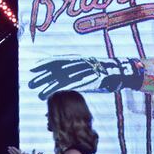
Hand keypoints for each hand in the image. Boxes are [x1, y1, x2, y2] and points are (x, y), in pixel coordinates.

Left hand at [28, 57, 143, 99]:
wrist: (122, 72)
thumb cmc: (108, 74)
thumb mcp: (93, 71)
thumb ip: (82, 72)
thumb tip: (73, 78)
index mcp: (78, 60)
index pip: (58, 61)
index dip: (46, 64)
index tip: (34, 67)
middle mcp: (77, 64)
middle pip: (55, 69)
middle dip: (42, 75)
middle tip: (30, 81)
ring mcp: (80, 72)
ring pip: (59, 78)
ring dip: (46, 84)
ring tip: (35, 89)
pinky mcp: (85, 80)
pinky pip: (68, 85)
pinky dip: (57, 88)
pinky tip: (49, 93)